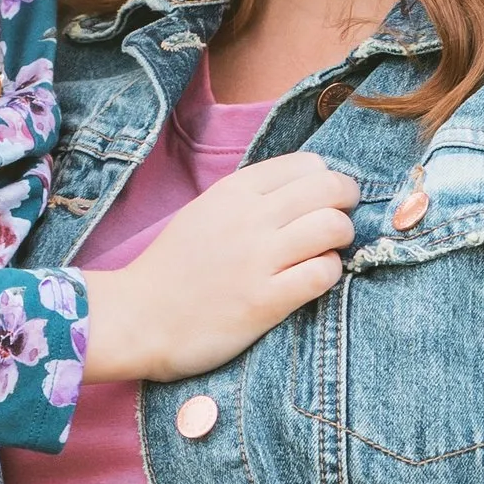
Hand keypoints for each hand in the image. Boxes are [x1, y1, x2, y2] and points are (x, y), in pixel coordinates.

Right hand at [80, 151, 358, 384]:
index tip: (322, 200)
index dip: (326, 180)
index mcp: (233, 191)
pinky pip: (323, 273)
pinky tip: (313, 280)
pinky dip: (329, 273)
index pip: (307, 164)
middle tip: (339, 221)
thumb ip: (248, 198)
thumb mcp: (204, 212)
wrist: (137, 319)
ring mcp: (258, 258)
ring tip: (327, 252)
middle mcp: (249, 217)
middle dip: (346, 203)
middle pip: (330, 188)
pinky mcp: (265, 300)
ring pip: (333, 226)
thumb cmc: (172, 268)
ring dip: (341, 239)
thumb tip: (303, 189)